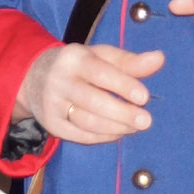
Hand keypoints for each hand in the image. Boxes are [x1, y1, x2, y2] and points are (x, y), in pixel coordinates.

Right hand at [13, 43, 165, 143]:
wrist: (34, 78)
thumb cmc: (78, 65)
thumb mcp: (100, 56)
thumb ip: (129, 61)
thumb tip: (159, 59)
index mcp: (74, 58)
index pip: (100, 72)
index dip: (122, 84)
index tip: (144, 96)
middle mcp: (59, 81)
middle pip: (93, 101)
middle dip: (122, 113)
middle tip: (146, 121)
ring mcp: (53, 105)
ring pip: (86, 121)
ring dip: (115, 127)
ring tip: (135, 127)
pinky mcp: (51, 124)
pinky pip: (79, 135)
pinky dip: (102, 137)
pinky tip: (118, 133)